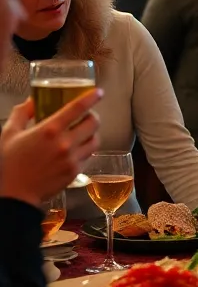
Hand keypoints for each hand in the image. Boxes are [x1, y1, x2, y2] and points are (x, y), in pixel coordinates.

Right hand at [0, 90, 103, 206]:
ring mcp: (72, 158)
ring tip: (84, 133)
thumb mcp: (9, 133)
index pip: (78, 107)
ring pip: (95, 140)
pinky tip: (78, 149)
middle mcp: (65, 143)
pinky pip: (89, 155)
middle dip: (92, 116)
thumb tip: (32, 100)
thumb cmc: (9, 163)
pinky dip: (87, 149)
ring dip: (92, 133)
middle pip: (93, 123)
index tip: (98, 92)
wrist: (14, 194)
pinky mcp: (75, 171)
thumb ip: (21, 113)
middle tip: (87, 116)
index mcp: (49, 130)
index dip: (91, 97)